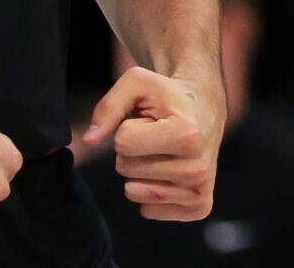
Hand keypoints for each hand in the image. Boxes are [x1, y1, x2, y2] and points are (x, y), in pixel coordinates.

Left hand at [83, 65, 223, 221]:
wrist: (204, 109)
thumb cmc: (167, 95)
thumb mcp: (138, 83)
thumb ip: (109, 107)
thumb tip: (88, 140)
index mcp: (187, 136)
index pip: (123, 143)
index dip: (127, 127)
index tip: (150, 120)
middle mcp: (197, 169)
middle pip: (126, 168)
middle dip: (132, 150)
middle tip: (156, 135)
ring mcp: (199, 192)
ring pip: (133, 192)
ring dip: (138, 171)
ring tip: (162, 152)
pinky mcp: (198, 208)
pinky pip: (147, 210)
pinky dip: (149, 190)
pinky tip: (168, 171)